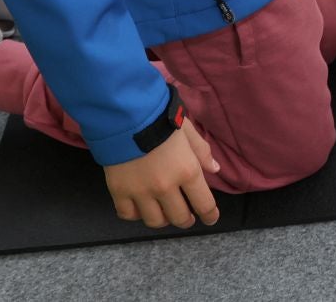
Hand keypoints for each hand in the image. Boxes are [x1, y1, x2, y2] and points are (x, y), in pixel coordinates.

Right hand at [105, 121, 220, 229]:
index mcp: (187, 171)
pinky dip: (136, 214)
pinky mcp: (119, 191)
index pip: (204, 204)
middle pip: (179, 218)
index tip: (211, 218)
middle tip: (188, 217)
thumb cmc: (161, 119)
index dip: (210, 215)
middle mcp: (166, 187)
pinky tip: (140, 207)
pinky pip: (129, 214)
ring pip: (155, 221)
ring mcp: (141, 192)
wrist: (125, 114)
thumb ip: (202, 152)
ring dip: (163, 219)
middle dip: (187, 220)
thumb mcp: (188, 131)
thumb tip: (215, 169)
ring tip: (165, 213)